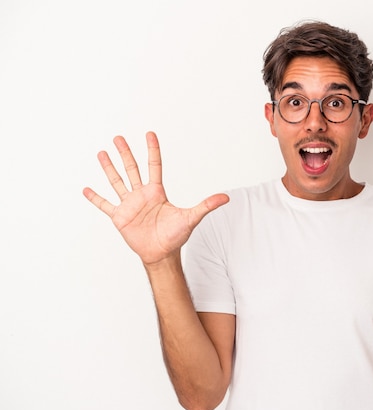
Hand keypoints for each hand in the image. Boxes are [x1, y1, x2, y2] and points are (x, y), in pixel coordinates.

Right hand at [83, 132, 228, 264]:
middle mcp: (142, 195)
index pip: (154, 165)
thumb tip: (226, 197)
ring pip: (117, 182)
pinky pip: (105, 205)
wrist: (162, 254)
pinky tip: (86, 189)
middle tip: (118, 138)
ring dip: (109, 168)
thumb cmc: (176, 236)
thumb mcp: (191, 217)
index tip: (149, 133)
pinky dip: (96, 198)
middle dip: (125, 153)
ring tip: (102, 153)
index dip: (153, 150)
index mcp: (157, 192)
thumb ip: (206, 205)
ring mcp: (129, 205)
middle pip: (132, 169)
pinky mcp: (119, 218)